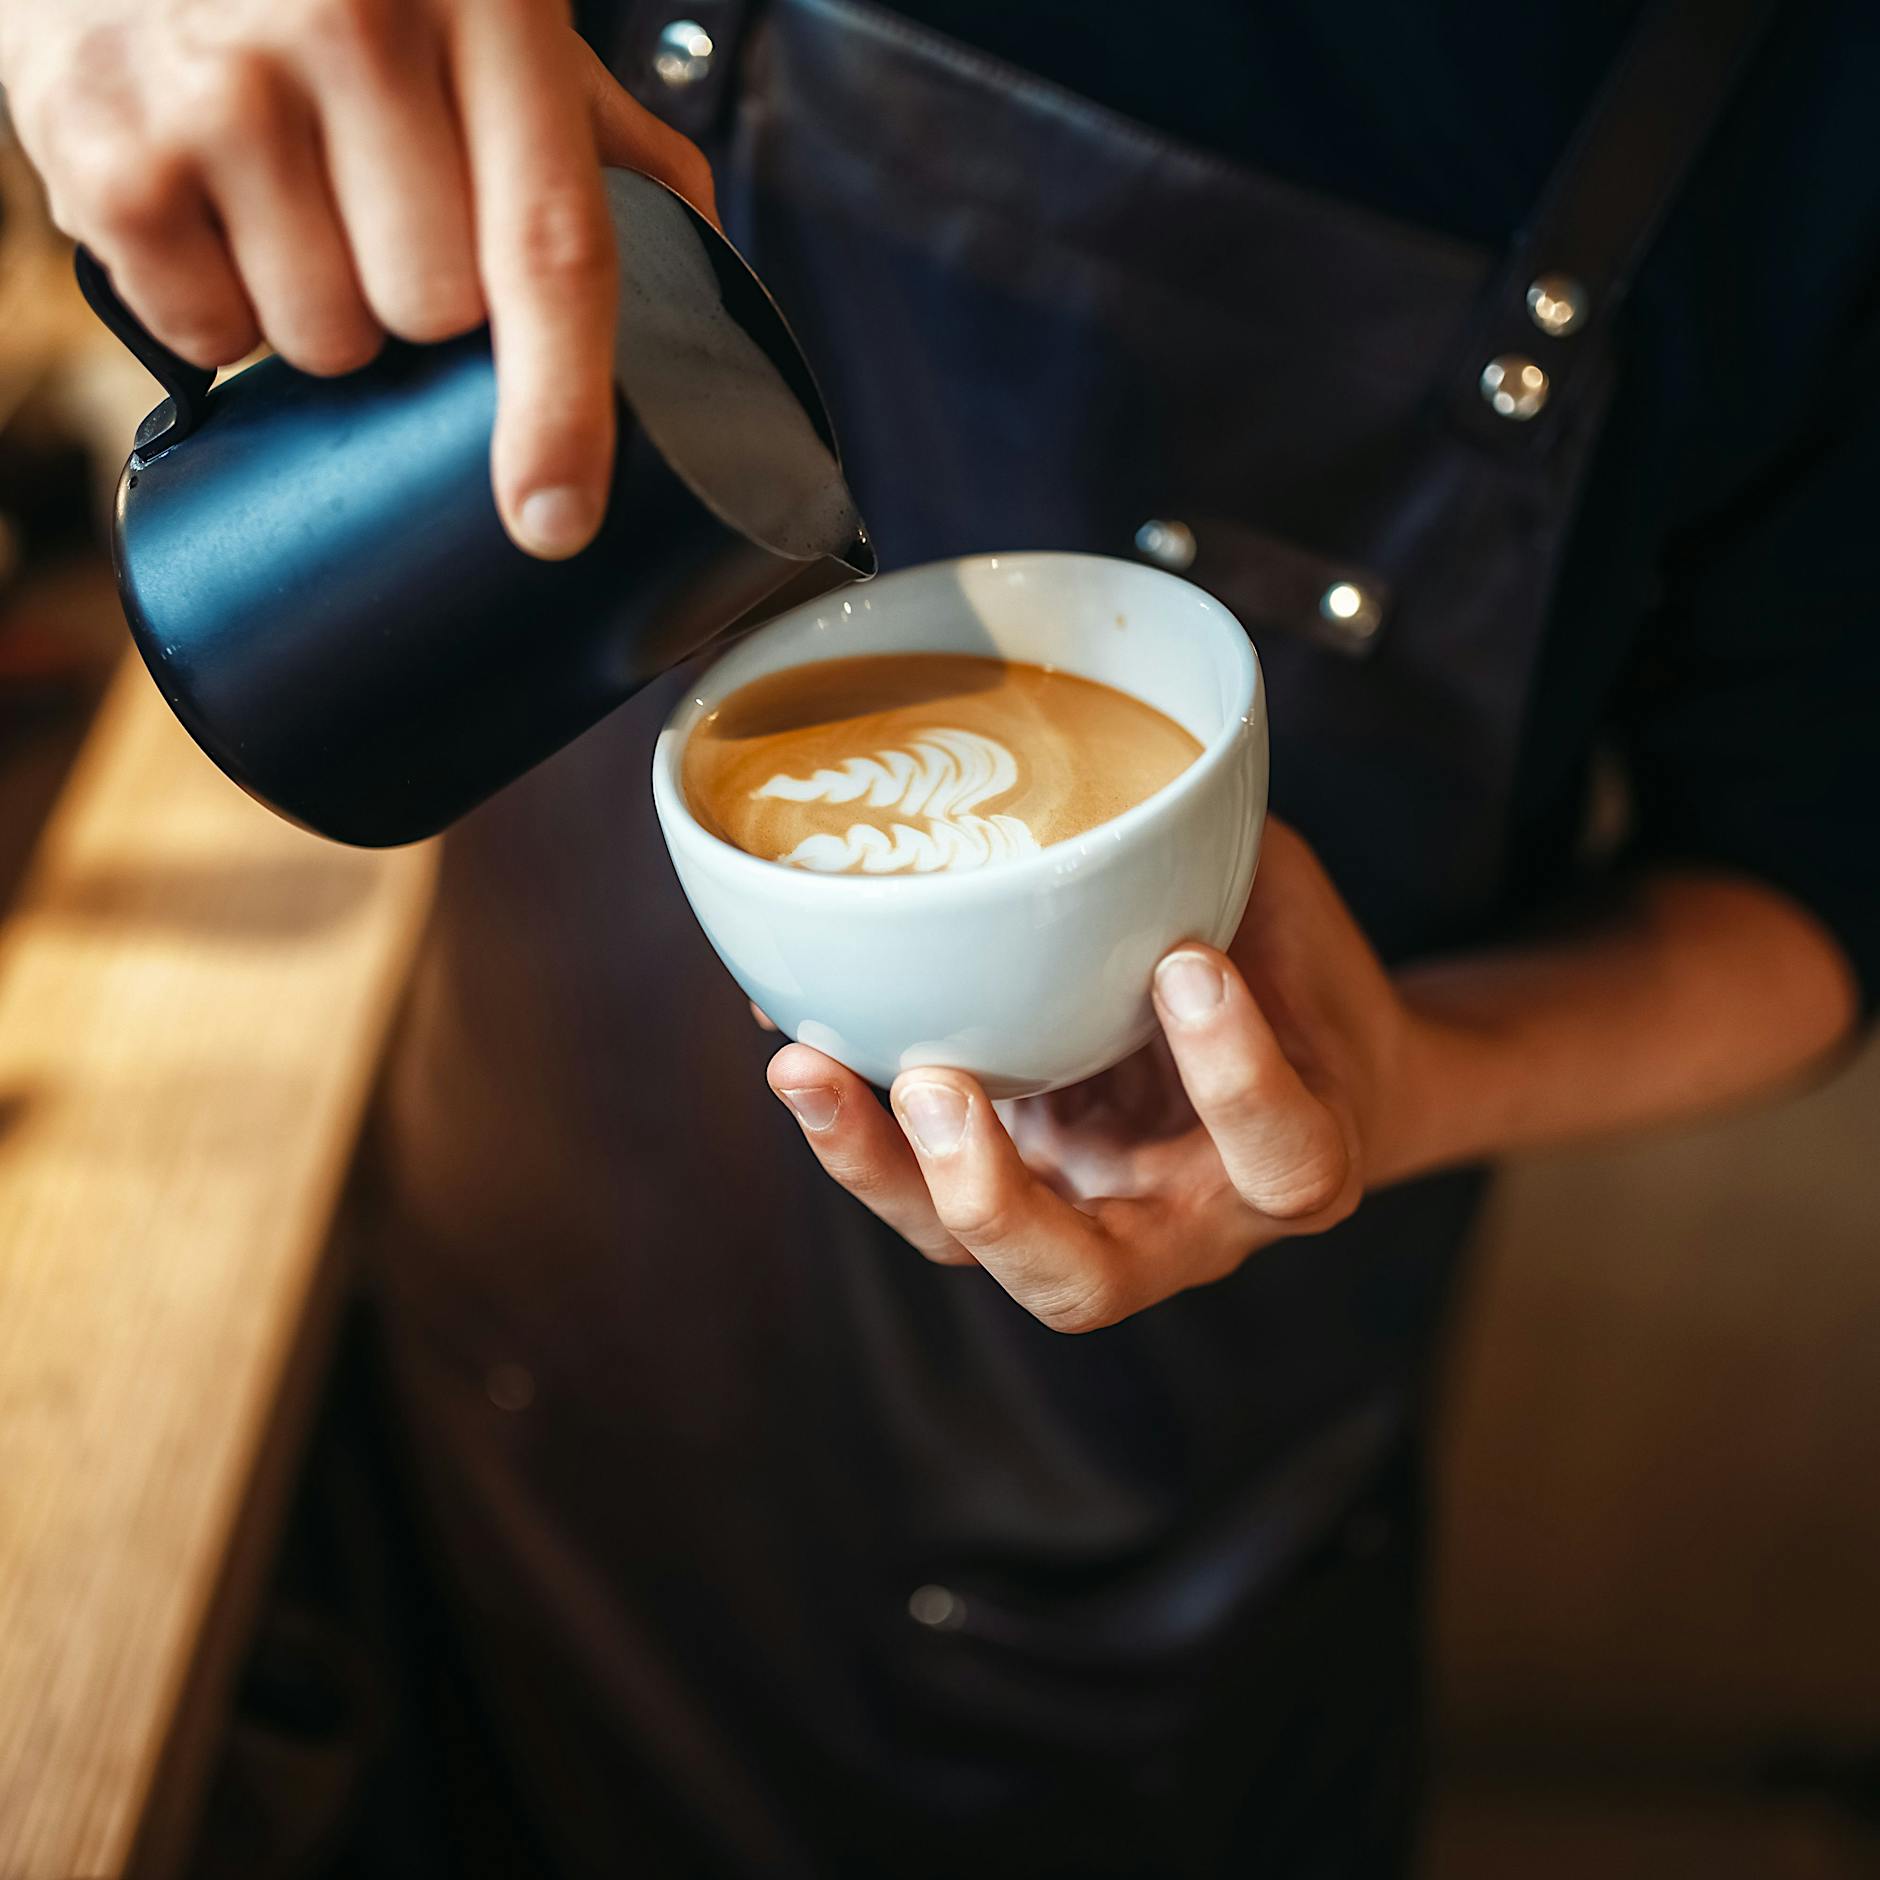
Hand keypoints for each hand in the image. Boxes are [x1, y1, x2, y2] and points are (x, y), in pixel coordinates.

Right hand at [0, 0, 714, 558]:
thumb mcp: (497, 21)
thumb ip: (606, 138)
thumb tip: (708, 274)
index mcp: (489, 6)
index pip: (547, 246)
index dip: (560, 403)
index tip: (557, 517)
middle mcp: (350, 23)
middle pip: (432, 317)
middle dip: (422, 305)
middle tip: (385, 209)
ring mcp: (217, 83)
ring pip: (323, 341)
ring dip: (324, 310)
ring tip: (294, 198)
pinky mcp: (105, 144)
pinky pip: (206, 333)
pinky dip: (219, 301)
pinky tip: (217, 203)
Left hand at [766, 821, 1438, 1331]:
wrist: (1316, 1072)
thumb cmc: (1303, 981)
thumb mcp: (1289, 911)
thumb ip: (1223, 873)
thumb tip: (1114, 769)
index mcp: (1293, 1162)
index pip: (1279, 1155)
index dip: (1235, 1074)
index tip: (1184, 964)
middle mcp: (1183, 1223)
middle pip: (1082, 1284)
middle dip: (993, 1200)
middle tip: (939, 1088)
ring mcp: (1088, 1218)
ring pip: (972, 1255)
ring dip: (880, 1171)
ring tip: (805, 1068)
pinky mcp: (1020, 1188)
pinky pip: (926, 1189)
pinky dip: (858, 1129)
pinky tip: (799, 1042)